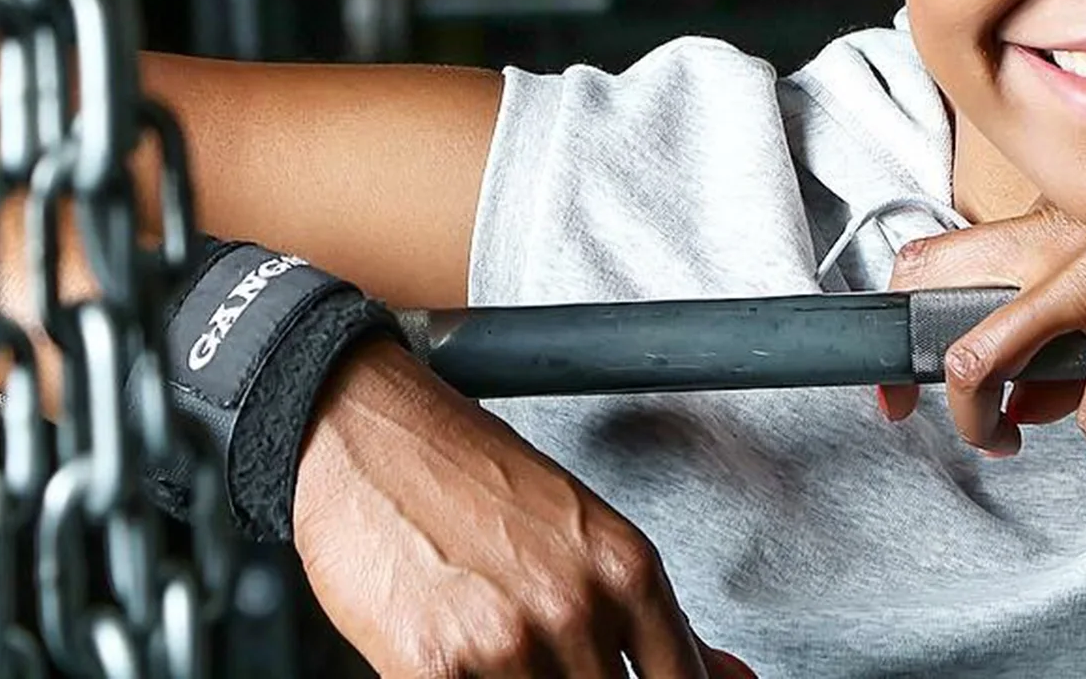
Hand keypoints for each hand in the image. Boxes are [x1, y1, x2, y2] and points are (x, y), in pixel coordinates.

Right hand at [293, 341, 755, 677]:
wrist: (364, 431)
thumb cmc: (466, 474)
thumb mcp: (583, 531)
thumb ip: (650, 616)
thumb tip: (720, 676)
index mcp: (627, 568)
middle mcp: (578, 606)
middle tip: (551, 661)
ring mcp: (508, 642)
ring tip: (497, 652)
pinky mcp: (432, 667)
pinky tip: (466, 664)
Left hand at [881, 123, 1085, 476]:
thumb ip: (1075, 337)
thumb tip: (1030, 404)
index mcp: (1053, 227)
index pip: (936, 256)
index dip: (898, 323)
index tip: (898, 386)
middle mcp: (1056, 242)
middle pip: (928, 291)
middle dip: (912, 376)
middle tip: (939, 427)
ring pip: (980, 355)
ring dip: (983, 422)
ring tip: (1016, 446)